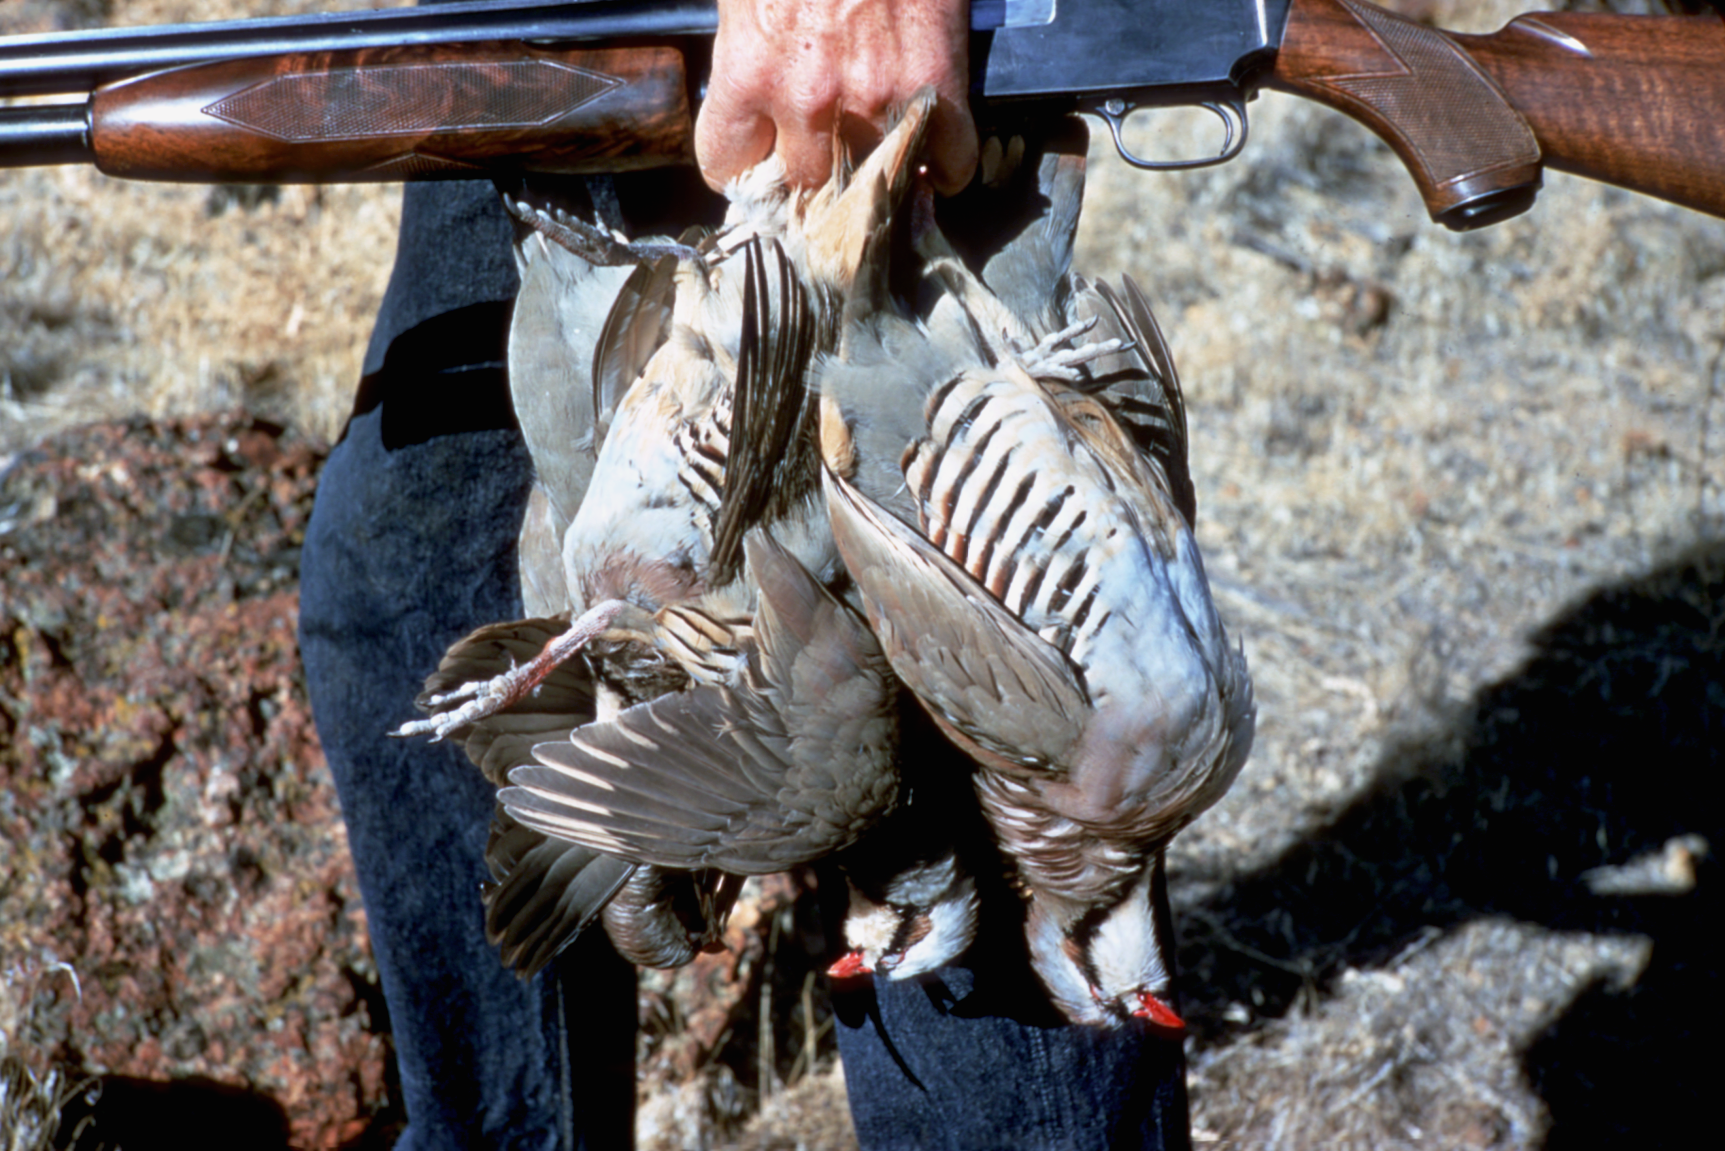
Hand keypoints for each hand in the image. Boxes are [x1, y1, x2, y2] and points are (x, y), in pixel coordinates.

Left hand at [695, 0, 977, 194]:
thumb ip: (748, 47)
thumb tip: (755, 95)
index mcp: (749, 70)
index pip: (728, 167)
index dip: (745, 170)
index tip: (760, 165)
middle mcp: (809, 98)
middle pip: (805, 186)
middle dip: (813, 176)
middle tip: (826, 164)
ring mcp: (877, 97)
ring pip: (875, 184)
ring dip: (879, 178)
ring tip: (882, 165)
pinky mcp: (937, 85)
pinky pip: (949, 160)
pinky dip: (946, 167)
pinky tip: (936, 161)